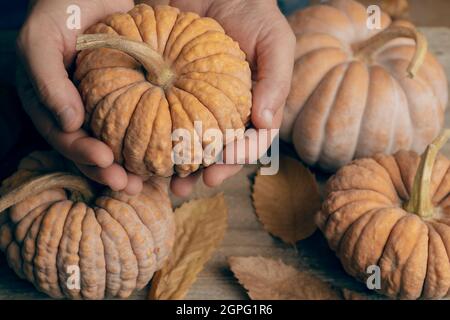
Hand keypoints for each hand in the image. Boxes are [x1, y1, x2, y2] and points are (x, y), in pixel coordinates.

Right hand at [16, 0, 143, 194]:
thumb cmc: (60, 12)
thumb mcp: (41, 40)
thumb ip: (46, 79)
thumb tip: (68, 123)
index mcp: (51, 104)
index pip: (64, 137)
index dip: (82, 154)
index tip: (105, 162)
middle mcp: (77, 110)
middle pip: (91, 149)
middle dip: (109, 171)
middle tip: (130, 186)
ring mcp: (104, 106)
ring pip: (116, 142)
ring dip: (131, 165)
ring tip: (148, 182)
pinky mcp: (130, 97)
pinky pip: (139, 122)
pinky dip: (150, 140)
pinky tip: (165, 153)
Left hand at [168, 0, 295, 195]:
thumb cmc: (253, 12)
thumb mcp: (275, 41)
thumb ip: (276, 80)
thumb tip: (266, 123)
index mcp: (253, 105)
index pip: (250, 141)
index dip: (237, 159)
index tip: (219, 171)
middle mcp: (224, 109)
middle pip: (216, 149)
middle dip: (203, 171)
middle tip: (184, 187)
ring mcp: (196, 100)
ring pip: (189, 139)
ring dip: (176, 164)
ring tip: (162, 182)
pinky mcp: (170, 88)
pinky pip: (162, 114)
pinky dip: (154, 134)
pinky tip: (142, 149)